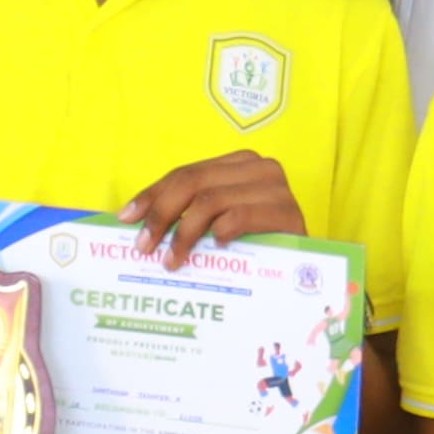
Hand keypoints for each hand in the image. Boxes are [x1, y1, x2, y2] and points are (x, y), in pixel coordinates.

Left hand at [124, 152, 307, 262]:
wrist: (307, 270)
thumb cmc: (259, 245)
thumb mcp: (221, 223)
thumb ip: (191, 215)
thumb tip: (135, 225)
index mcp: (239, 164)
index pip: (185, 173)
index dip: (152, 194)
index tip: (126, 218)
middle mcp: (259, 168)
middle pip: (194, 182)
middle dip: (162, 213)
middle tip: (143, 246)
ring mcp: (276, 188)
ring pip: (212, 199)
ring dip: (184, 232)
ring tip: (171, 260)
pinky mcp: (289, 213)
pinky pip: (241, 216)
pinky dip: (221, 230)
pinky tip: (215, 245)